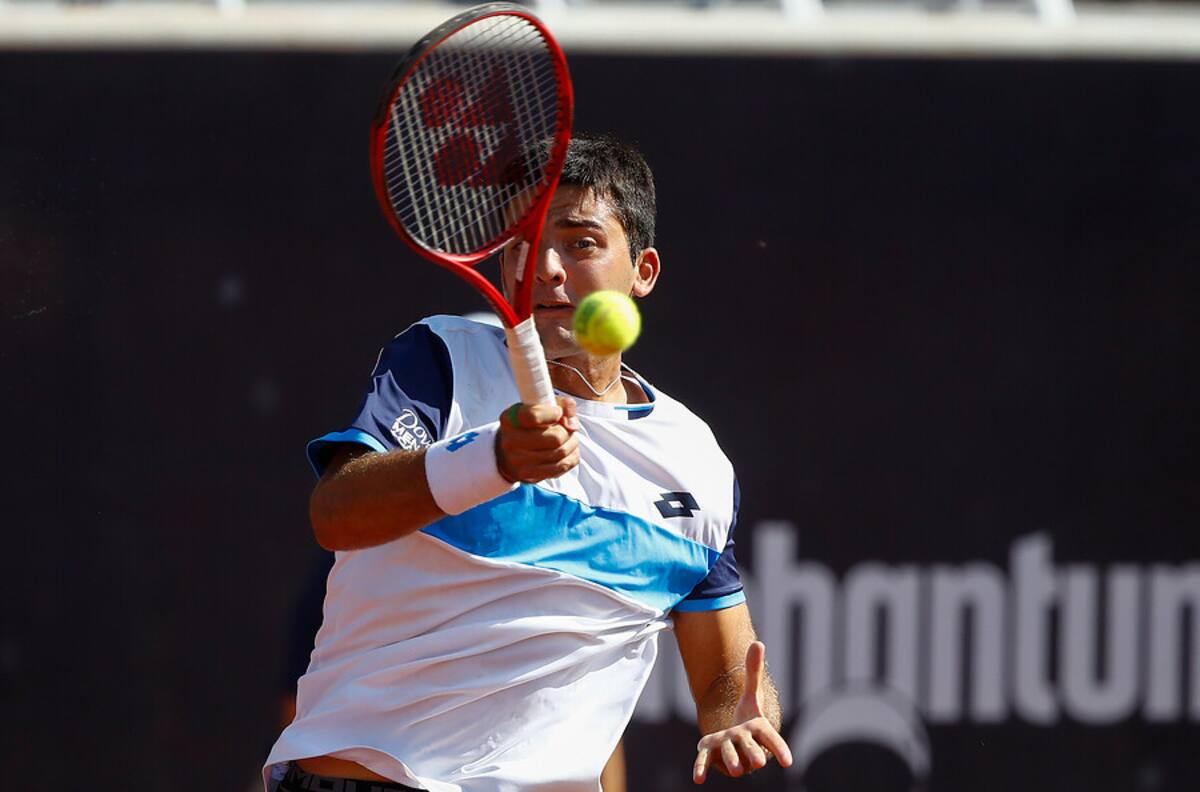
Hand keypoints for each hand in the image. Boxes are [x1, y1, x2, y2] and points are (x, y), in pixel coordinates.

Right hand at [495, 396, 580, 482]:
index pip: (534, 416)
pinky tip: (569, 451)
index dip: (553, 413)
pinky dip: (571, 458)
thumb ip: (560, 405)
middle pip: (555, 438)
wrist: (508, 452)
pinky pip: (561, 467)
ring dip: (572, 444)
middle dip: (567, 432)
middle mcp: (511, 441)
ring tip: (570, 439)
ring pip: (560, 453)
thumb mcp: (539, 407)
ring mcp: (518, 461)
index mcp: (511, 419)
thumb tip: (572, 424)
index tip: (558, 413)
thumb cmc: (529, 425)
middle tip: (567, 429)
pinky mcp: (528, 476)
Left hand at [693, 641, 792, 783]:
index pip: (771, 738)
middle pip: (750, 749)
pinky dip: (701, 769)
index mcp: (757, 730)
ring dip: (732, 760)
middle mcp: (745, 744)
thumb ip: (754, 672)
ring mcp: (728, 750)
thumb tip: (758, 642)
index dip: (780, 749)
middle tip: (759, 762)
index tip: (788, 762)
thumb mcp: (751, 695)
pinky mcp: (711, 753)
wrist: (735, 741)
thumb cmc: (747, 719)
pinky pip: (706, 762)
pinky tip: (698, 779)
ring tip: (735, 769)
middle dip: (754, 755)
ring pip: (730, 755)